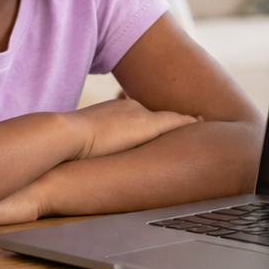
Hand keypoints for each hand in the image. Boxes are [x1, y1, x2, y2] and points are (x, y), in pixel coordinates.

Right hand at [66, 98, 198, 160]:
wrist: (67, 134)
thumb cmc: (66, 145)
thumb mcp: (78, 144)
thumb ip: (87, 148)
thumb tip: (78, 160)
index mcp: (115, 111)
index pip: (140, 117)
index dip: (152, 122)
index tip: (161, 123)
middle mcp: (130, 108)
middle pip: (158, 116)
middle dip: (174, 120)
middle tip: (194, 120)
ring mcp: (140, 115)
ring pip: (171, 118)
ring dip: (185, 121)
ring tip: (202, 122)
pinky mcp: (148, 125)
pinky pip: (176, 122)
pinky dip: (189, 123)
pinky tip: (201, 124)